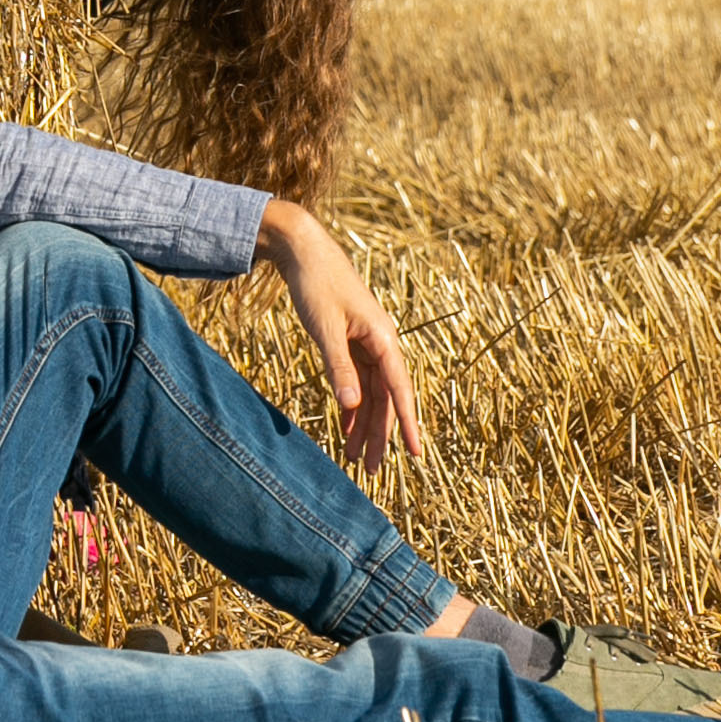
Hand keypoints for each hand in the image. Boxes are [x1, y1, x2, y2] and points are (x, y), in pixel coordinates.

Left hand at [255, 199, 422, 475]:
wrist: (304, 250)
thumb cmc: (316, 285)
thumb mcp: (325, 328)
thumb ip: (339, 367)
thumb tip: (353, 405)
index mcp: (382, 339)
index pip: (399, 390)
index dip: (408, 424)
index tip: (415, 454)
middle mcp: (382, 344)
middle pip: (386, 399)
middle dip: (379, 436)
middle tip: (369, 471)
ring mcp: (368, 344)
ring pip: (372, 394)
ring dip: (364, 426)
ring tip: (353, 459)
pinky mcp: (353, 342)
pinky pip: (358, 382)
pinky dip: (352, 406)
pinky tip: (345, 428)